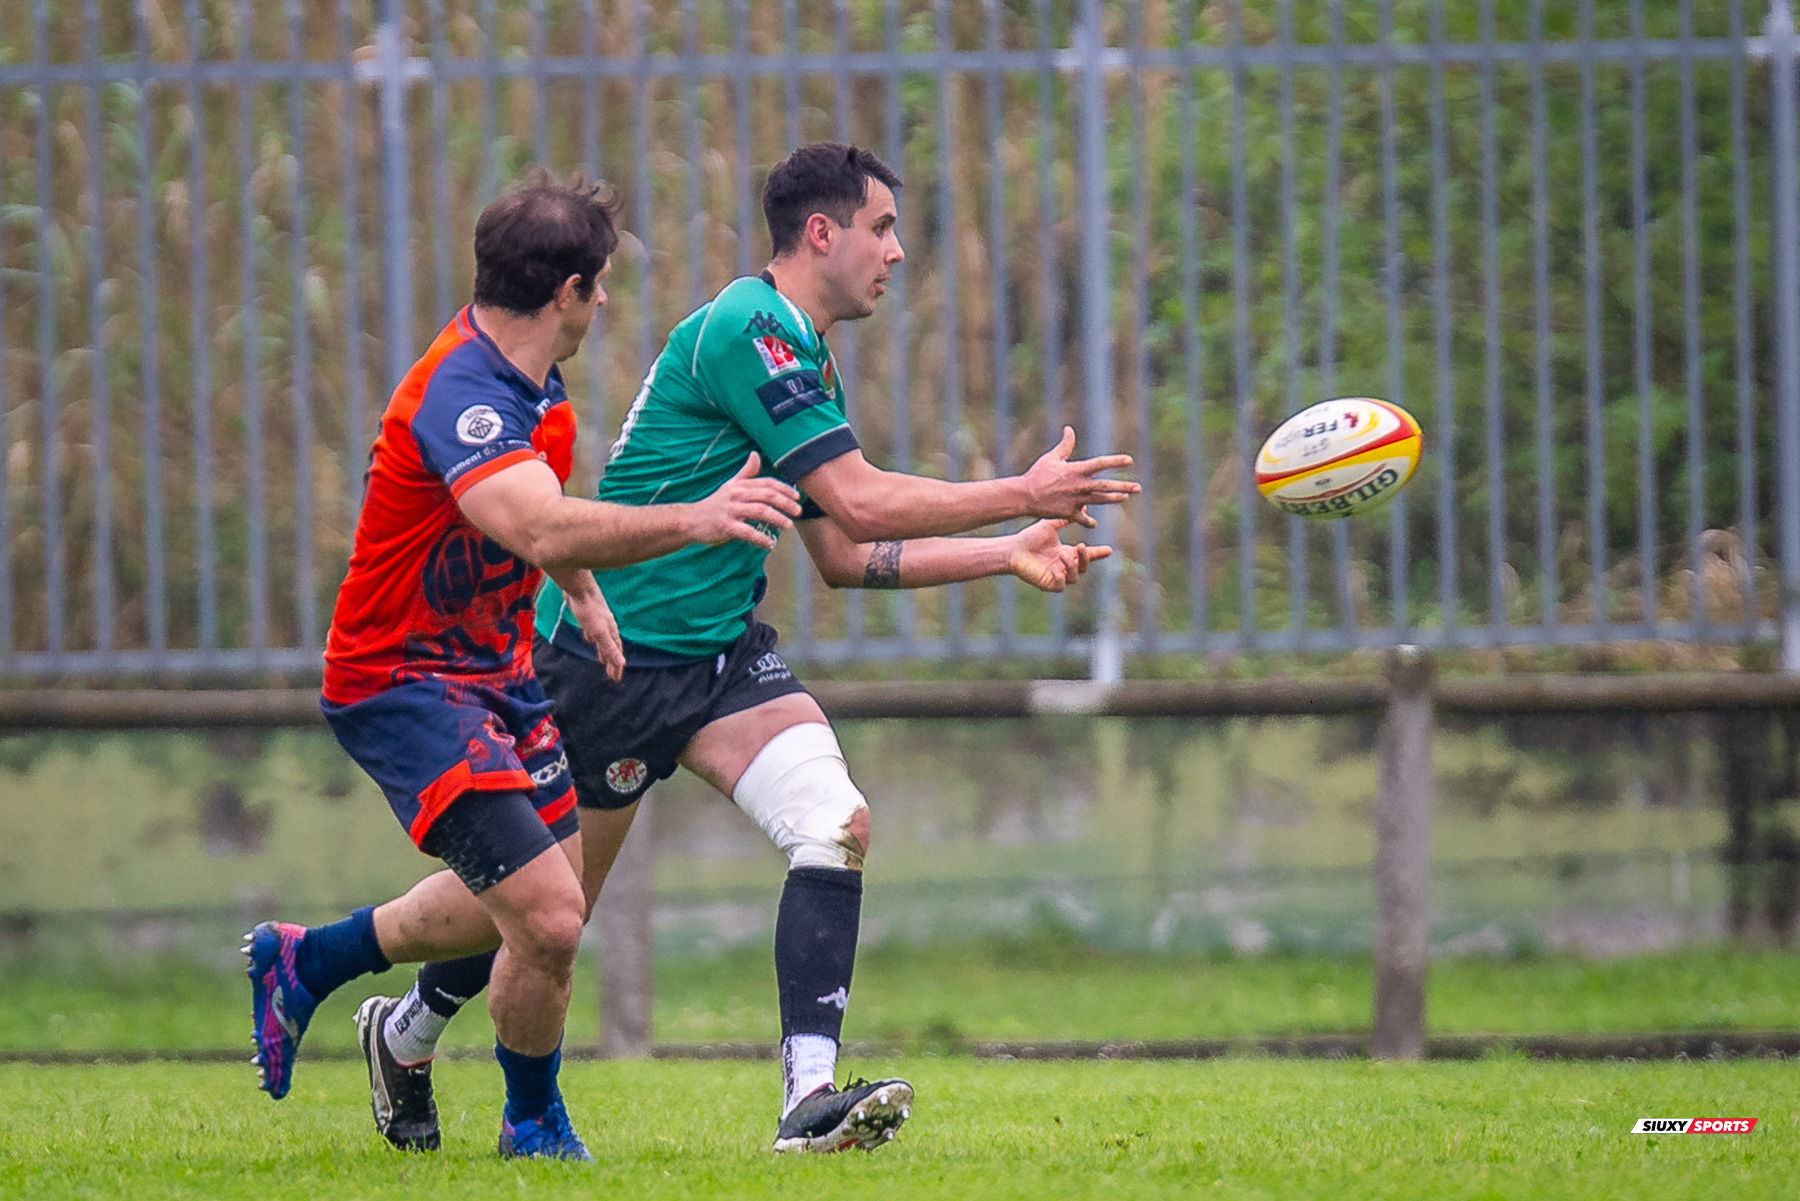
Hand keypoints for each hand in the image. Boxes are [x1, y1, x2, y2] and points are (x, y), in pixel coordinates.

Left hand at [562, 575, 625, 681]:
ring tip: (601, 660)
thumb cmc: (589, 610)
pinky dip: (592, 638)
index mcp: (610, 632)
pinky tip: (587, 638)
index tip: (616, 678)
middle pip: (611, 647)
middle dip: (611, 661)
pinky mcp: (588, 615)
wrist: (580, 588)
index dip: (617, 666)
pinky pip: (593, 631)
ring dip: (602, 650)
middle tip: (611, 674)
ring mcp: (598, 620)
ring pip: (602, 639)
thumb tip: (622, 663)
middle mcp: (607, 627)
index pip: (616, 653)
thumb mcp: (599, 632)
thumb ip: (609, 647)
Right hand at [685, 453, 803, 548]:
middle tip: (798, 512)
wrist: (692, 519)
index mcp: (741, 485)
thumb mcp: (731, 485)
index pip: (767, 483)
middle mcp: (737, 494)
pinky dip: (760, 538)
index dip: (785, 489)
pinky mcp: (725, 526)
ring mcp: (731, 510)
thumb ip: (746, 472)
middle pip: (767, 495)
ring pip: (759, 511)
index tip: (797, 498)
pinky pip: (746, 532)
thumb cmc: (715, 503)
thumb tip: (756, 454)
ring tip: (788, 525)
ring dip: (777, 518)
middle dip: (786, 503)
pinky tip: (770, 543)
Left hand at [1007, 518, 1110, 592]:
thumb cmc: (1030, 538)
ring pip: (1074, 577)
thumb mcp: (1050, 526)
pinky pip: (1060, 585)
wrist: (1013, 549)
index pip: (1087, 555)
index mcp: (1067, 553)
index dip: (1098, 553)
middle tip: (1081, 546)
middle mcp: (1065, 566)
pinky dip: (1060, 578)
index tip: (1109, 550)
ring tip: (1063, 554)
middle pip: (1084, 566)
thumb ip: (1066, 518)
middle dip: (1086, 557)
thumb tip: (1083, 506)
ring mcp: (1057, 576)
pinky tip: (1057, 569)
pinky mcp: (1048, 584)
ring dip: (1072, 566)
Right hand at [1019, 427, 1139, 527]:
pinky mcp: (1069, 513)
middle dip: (1123, 486)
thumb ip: (1065, 445)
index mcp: (1076, 470)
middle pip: (1106, 486)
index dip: (1115, 461)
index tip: (1129, 460)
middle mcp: (1080, 485)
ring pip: (1100, 500)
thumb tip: (1069, 429)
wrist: (1025, 495)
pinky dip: (1088, 521)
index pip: (1100, 464)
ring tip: (1125, 497)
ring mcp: (1076, 500)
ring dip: (1114, 499)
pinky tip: (1094, 524)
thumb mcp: (1052, 458)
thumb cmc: (1037, 475)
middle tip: (1138, 488)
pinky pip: (1083, 518)